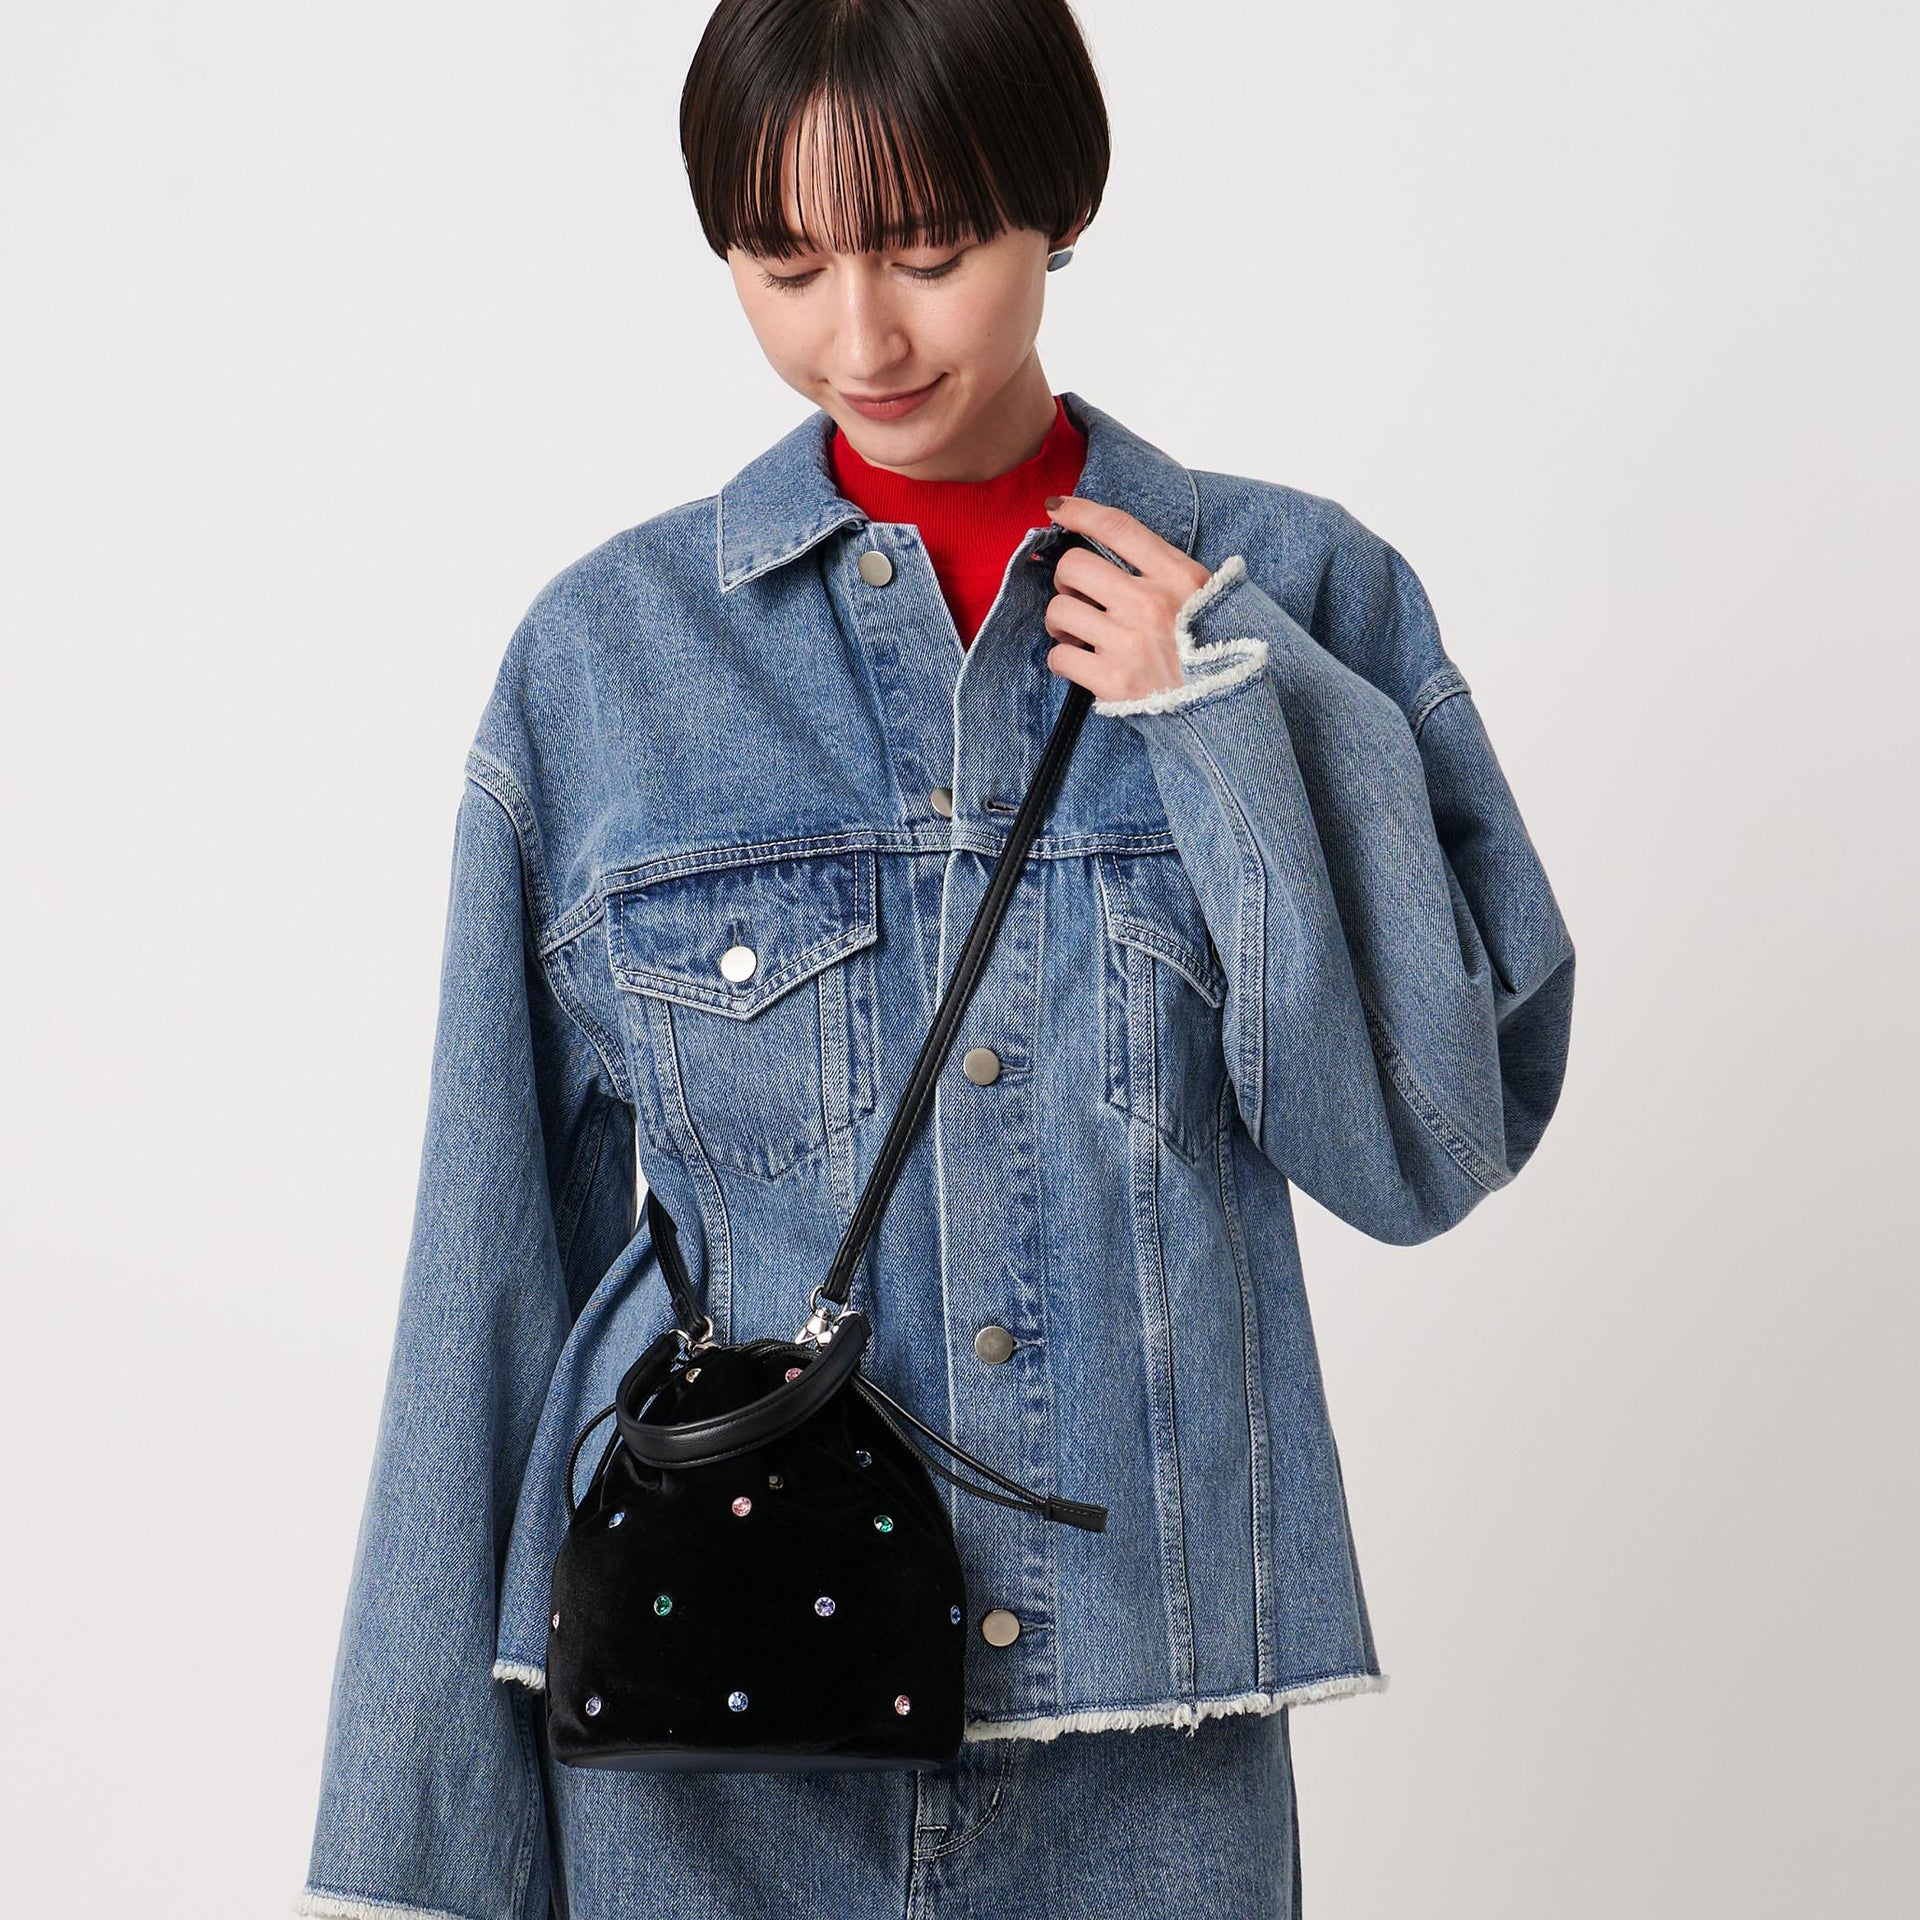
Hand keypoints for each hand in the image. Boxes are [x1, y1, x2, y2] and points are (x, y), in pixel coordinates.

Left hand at [1038, 495, 1213, 704]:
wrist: (1231, 707)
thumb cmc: (1222, 652)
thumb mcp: (1212, 597)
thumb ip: (1171, 573)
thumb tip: (1121, 554)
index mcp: (1179, 576)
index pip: (1118, 527)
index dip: (1080, 513)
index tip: (1058, 510)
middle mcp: (1150, 603)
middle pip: (1074, 565)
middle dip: (1066, 580)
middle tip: (1078, 598)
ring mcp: (1129, 642)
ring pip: (1059, 610)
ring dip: (1061, 622)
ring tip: (1078, 635)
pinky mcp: (1114, 681)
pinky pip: (1059, 657)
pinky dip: (1063, 660)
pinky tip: (1081, 663)